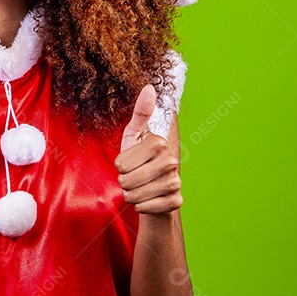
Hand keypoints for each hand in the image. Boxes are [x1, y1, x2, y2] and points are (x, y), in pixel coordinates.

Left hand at [115, 84, 182, 214]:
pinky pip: (145, 208)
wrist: (156, 186)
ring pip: (134, 196)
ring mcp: (175, 181)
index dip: (120, 165)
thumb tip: (149, 87)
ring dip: (131, 195)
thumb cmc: (141, 158)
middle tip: (134, 176)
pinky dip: (141, 206)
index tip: (130, 161)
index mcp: (159, 143)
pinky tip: (148, 199)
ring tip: (139, 187)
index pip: (121, 164)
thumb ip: (140, 113)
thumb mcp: (135, 134)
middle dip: (124, 181)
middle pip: (126, 181)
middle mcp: (170, 161)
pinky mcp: (176, 200)